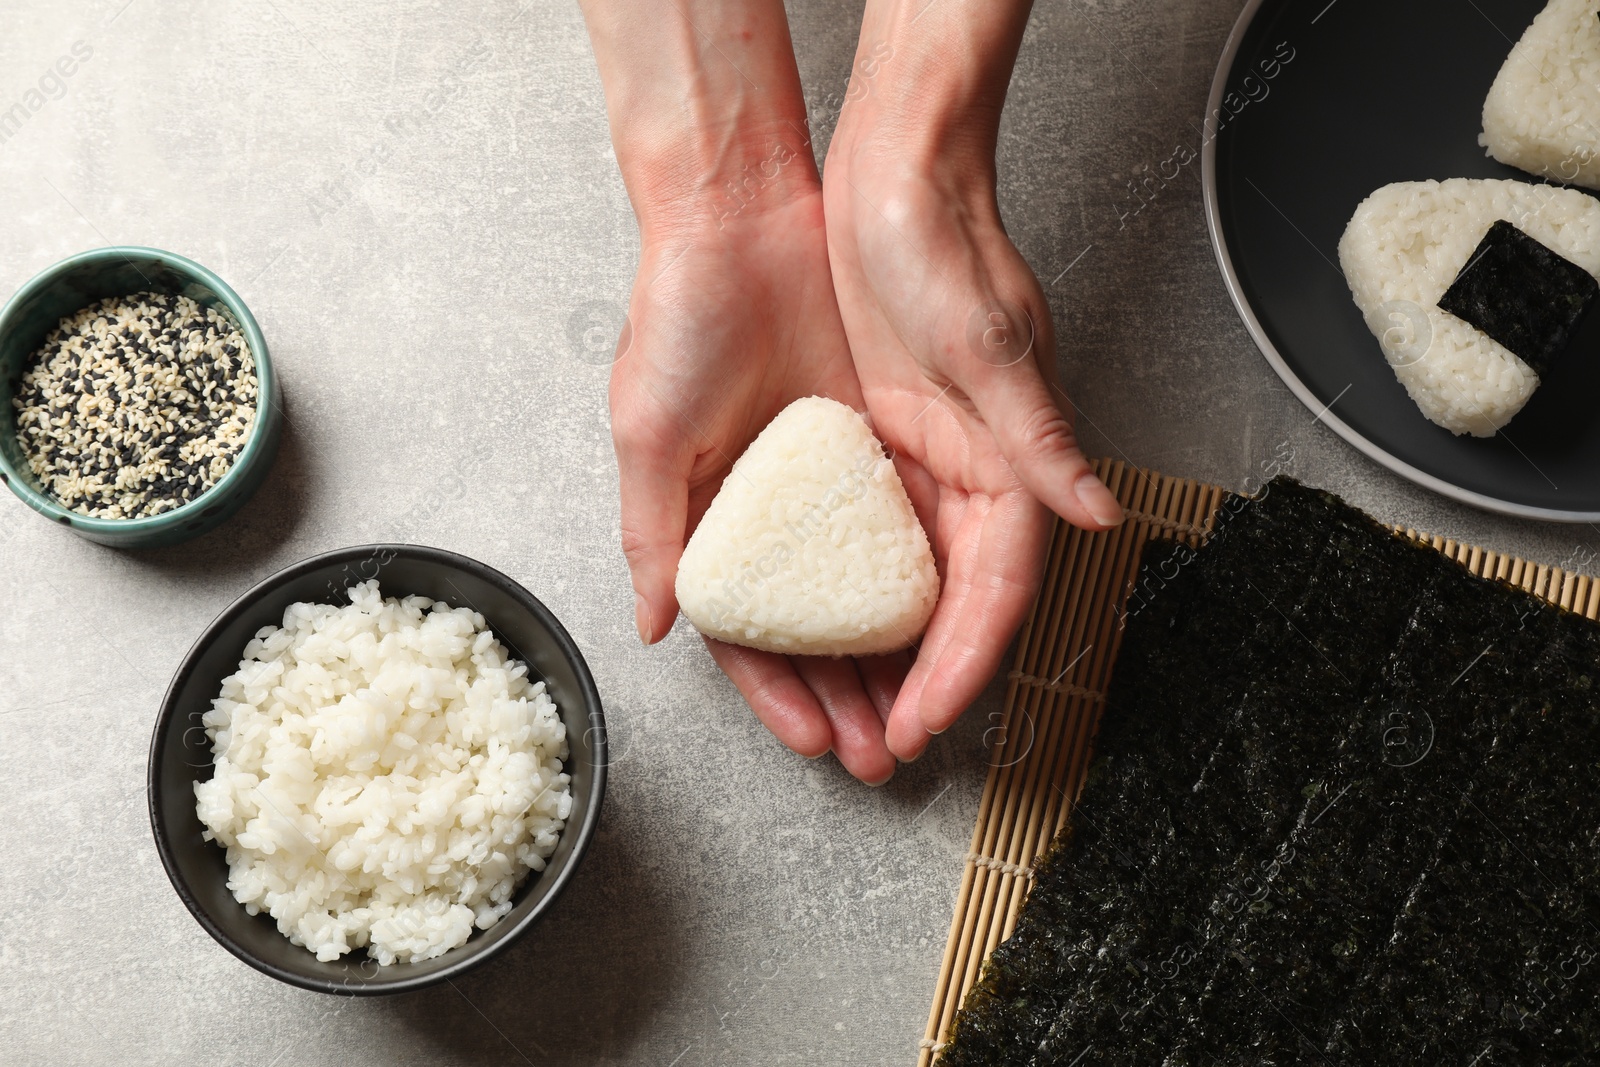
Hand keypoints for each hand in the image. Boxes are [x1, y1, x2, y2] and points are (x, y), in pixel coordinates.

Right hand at [582, 0, 912, 783]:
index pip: (750, 634)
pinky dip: (921, 582)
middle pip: (816, 631)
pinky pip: (905, 528)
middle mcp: (776, 515)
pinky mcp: (878, 443)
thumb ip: (653, 530)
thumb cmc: (678, 316)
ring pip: (866, 594)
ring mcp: (829, 484)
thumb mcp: (650, 432)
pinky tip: (943, 630)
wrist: (742, 219)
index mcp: (712, 523)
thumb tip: (656, 626)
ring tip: (917, 716)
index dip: (780, 694)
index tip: (816, 741)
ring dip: (889, 659)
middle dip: (846, 699)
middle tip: (881, 754)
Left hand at [823, 5, 1123, 760]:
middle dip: (918, 683)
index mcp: (1009, 459)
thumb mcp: (986, 343)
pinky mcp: (876, 443)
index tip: (924, 720)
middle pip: (950, 607)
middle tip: (879, 745)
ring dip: (878, 656)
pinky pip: (863, 542)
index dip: (964, 666)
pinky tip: (814, 630)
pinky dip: (844, 593)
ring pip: (905, 587)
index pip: (995, 592)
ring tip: (843, 718)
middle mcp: (971, 472)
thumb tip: (1096, 512)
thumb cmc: (945, 241)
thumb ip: (1037, 437)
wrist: (891, 174)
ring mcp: (922, 461)